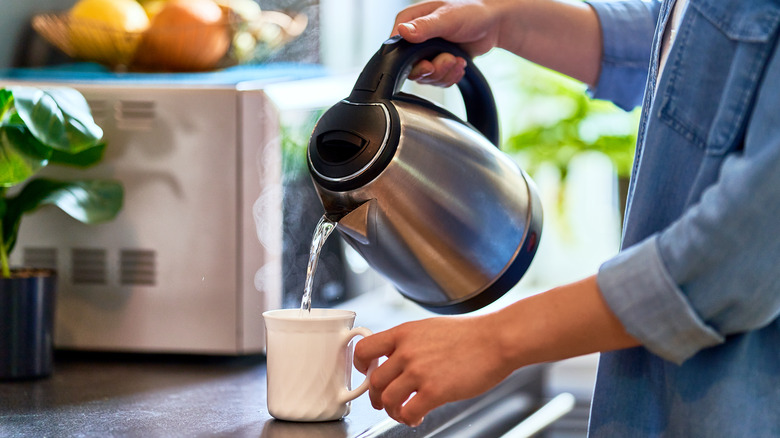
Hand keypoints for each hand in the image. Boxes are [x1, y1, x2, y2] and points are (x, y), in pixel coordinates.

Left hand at [353, 314, 512, 425]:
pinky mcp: (434, 391)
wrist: (496, 340)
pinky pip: (407, 412)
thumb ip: (409, 341)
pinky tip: (417, 417)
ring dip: (392, 411)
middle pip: (374, 381)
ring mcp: (419, 371)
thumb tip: (396, 357)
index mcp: (404, 333)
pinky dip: (408, 419)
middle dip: (376, 396)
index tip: (367, 373)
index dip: (361, 365)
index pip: (364, 348)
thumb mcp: (430, 328)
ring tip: (403, 412)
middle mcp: (407, 351)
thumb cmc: (470, 335)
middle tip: (384, 402)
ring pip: (387, 399)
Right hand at [391, 0, 603, 86]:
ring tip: (458, 60)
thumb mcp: (447, 17)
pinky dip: (450, 77)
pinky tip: (460, 65)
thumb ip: (424, 26)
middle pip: (410, 67)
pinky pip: (437, 81)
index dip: (408, 61)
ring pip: (425, 77)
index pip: (395, 47)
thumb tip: (402, 32)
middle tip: (448, 61)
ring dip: (444, 73)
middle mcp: (414, 39)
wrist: (492, 25)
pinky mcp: (437, 64)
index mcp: (410, 21)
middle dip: (432, 70)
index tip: (427, 62)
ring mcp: (425, 53)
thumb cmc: (471, 12)